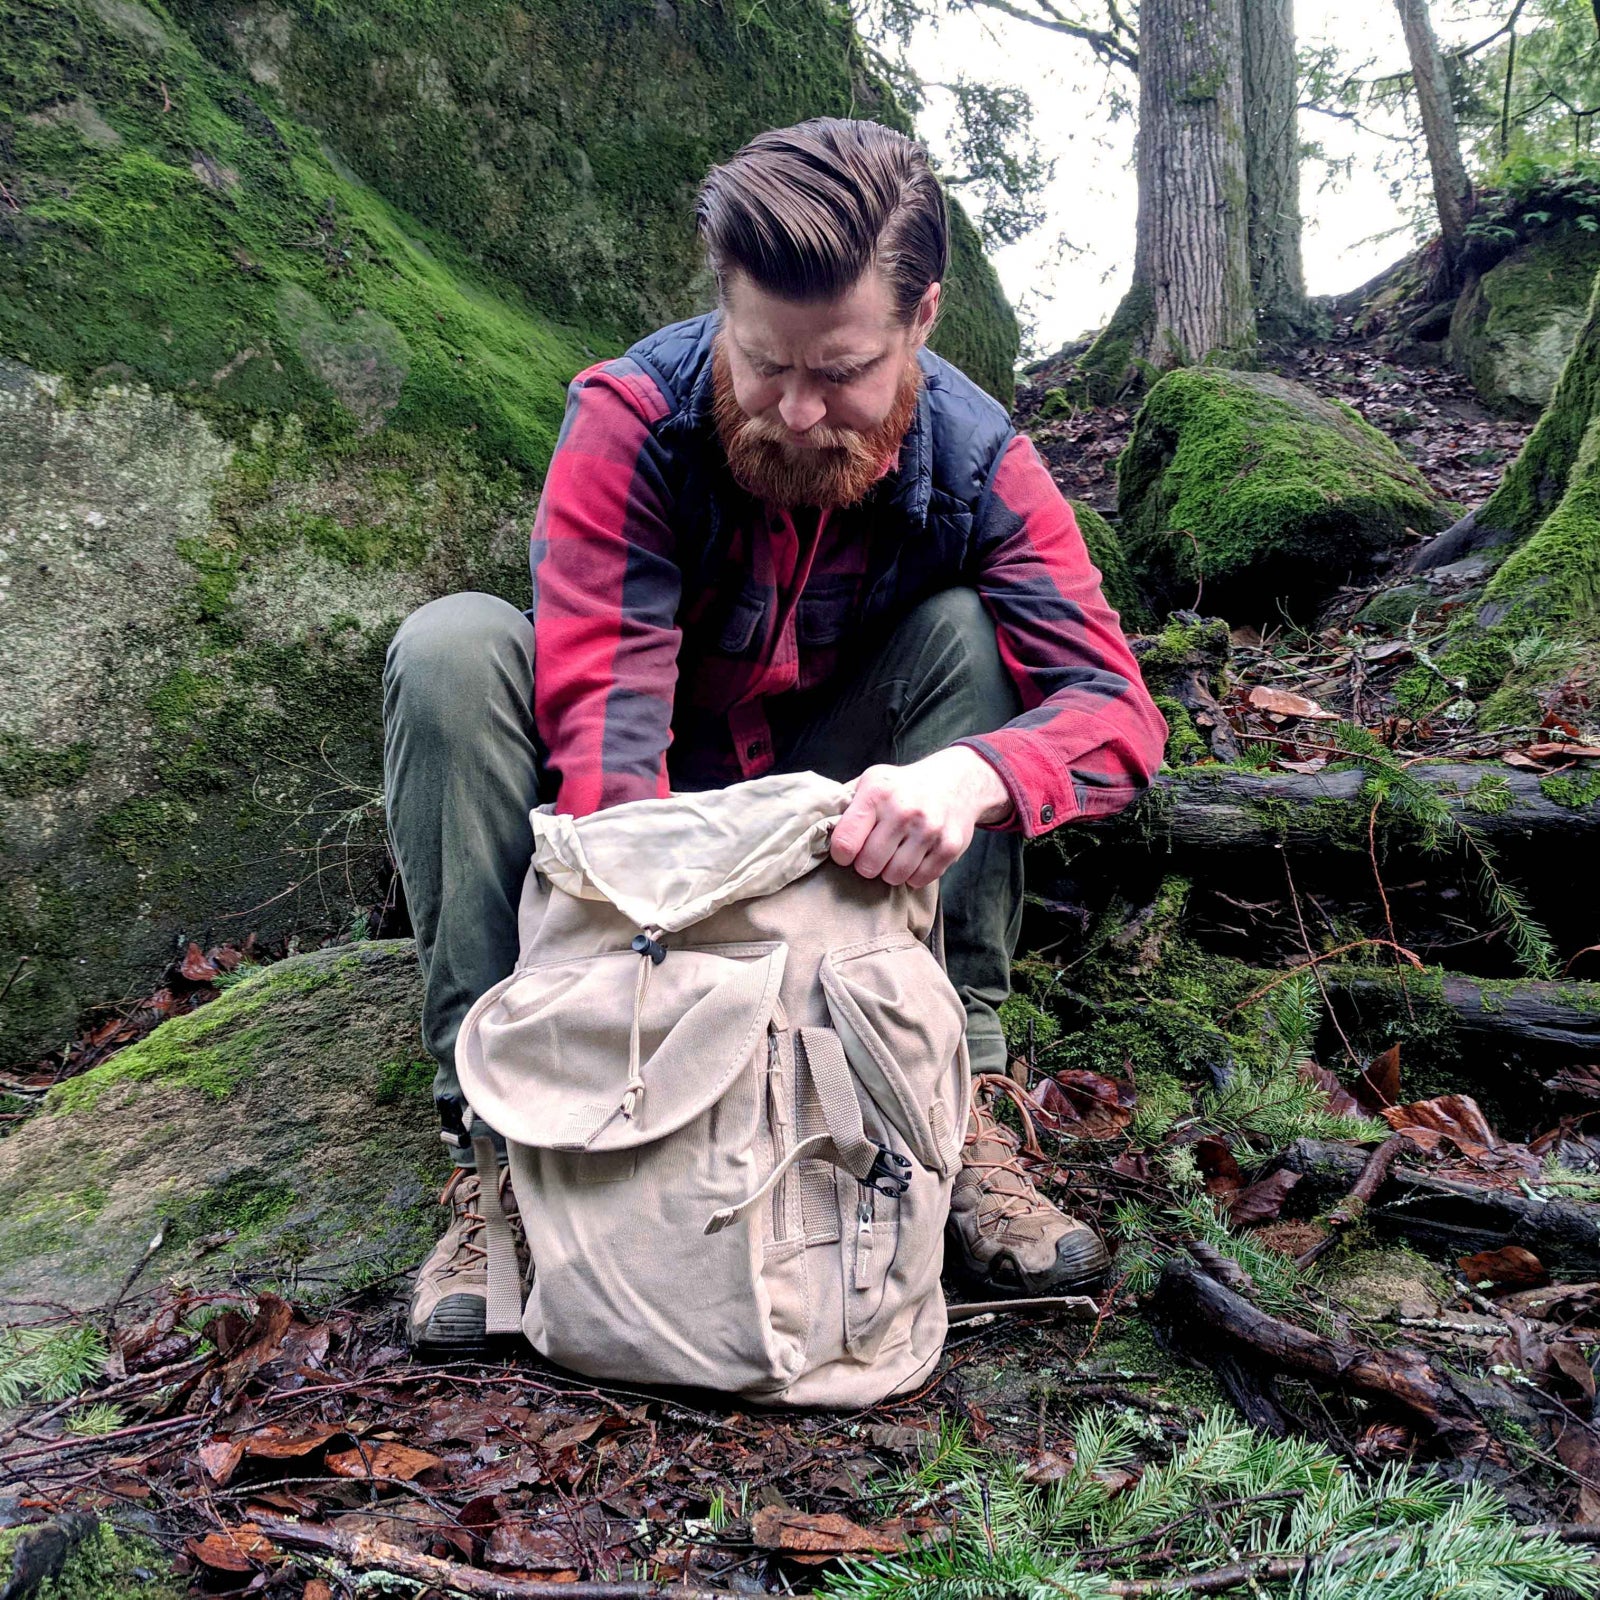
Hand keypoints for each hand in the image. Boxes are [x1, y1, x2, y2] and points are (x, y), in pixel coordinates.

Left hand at [829, 748, 1012, 888]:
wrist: (959, 781)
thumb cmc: (905, 787)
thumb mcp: (873, 781)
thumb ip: (848, 806)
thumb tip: (817, 832)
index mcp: (877, 793)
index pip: (844, 843)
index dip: (841, 854)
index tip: (847, 851)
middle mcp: (904, 810)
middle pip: (868, 866)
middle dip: (866, 864)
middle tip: (874, 852)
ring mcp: (929, 829)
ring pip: (894, 876)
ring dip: (890, 871)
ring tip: (895, 853)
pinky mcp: (950, 846)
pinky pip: (920, 880)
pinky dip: (914, 875)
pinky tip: (915, 856)